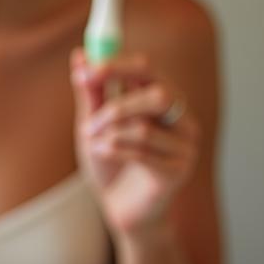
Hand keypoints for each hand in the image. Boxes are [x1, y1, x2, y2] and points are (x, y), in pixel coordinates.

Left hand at [71, 48, 199, 233]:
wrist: (118, 208)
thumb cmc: (108, 163)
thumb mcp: (93, 124)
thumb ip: (90, 92)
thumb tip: (79, 54)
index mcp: (160, 99)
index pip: (147, 69)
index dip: (118, 65)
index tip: (88, 69)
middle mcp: (179, 117)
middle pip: (158, 94)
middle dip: (117, 106)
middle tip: (88, 121)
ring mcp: (185, 144)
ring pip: (145, 128)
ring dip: (109, 136)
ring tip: (93, 145)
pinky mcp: (180, 170)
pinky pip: (143, 154)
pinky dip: (114, 152)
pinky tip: (103, 156)